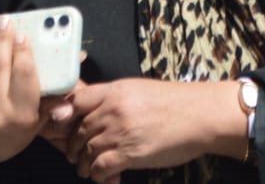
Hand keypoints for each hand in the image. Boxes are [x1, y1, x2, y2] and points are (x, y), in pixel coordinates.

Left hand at [63, 78, 245, 182]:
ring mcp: (120, 131)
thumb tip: (97, 114)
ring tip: (87, 168)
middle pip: (78, 130)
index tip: (64, 128)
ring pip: (86, 151)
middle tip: (76, 154)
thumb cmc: (175, 103)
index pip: (76, 101)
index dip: (65, 116)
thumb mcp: (140, 90)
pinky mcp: (129, 153)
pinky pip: (99, 167)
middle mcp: (113, 109)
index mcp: (115, 90)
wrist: (200, 115)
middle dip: (73, 146)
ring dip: (83, 164)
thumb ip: (115, 99)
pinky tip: (103, 176)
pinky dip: (97, 175)